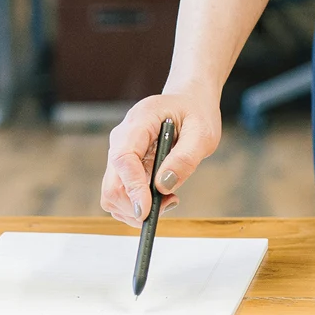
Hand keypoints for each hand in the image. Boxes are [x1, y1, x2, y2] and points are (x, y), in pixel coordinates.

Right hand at [100, 86, 223, 227]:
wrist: (187, 103)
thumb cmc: (195, 114)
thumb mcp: (203, 133)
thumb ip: (185, 158)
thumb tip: (164, 186)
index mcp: (138, 122)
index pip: (123, 159)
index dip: (132, 187)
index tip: (146, 210)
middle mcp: (120, 140)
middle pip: (112, 184)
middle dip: (136, 206)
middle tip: (171, 202)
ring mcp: (118, 155)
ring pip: (112, 195)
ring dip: (138, 208)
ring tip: (169, 197)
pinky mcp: (123, 169)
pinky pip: (120, 196)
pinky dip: (138, 206)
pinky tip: (162, 195)